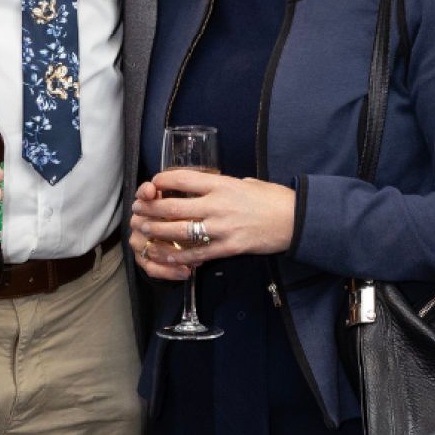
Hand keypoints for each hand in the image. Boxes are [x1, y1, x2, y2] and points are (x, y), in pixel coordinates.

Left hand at [129, 171, 294, 275]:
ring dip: (158, 231)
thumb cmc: (273, 198)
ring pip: (179, 231)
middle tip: (139, 210)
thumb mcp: (247, 182)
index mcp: (222, 184)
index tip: (152, 184)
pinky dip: (177, 256)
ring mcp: (221, 228)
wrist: (295, 220)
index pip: (182, 179)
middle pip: (174, 206)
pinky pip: (196, 253)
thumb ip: (224, 185)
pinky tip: (164, 256)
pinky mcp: (228, 248)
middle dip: (151, 208)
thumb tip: (208, 187)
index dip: (161, 181)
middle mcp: (218, 205)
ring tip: (146, 230)